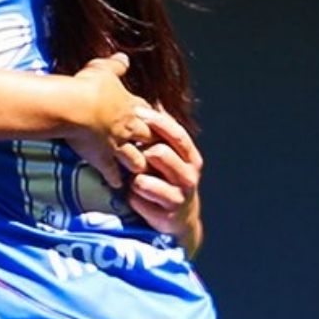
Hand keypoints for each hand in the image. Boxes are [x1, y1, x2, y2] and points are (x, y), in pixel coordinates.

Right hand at [65, 53, 154, 188]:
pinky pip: (112, 172)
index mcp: (130, 106)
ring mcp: (116, 145)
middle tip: (158, 151)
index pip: (149, 113)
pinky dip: (116, 179)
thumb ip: (115, 65)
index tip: (157, 123)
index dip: (154, 118)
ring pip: (137, 159)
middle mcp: (128, 127)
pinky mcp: (102, 158)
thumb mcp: (103, 69)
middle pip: (150, 139)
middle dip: (155, 145)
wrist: (73, 107)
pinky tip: (118, 185)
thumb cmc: (88, 86)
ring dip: (140, 165)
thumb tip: (124, 56)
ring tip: (143, 172)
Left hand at [128, 108, 203, 255]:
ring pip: (145, 180)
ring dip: (134, 176)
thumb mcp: (172, 154)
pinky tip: (131, 195)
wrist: (179, 218)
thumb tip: (152, 99)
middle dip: (141, 150)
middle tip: (129, 148)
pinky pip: (137, 199)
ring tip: (132, 177)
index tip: (136, 111)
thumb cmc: (169, 177)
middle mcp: (188, 176)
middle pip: (161, 153)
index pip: (176, 134)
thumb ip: (163, 132)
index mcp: (190, 157)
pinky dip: (131, 195)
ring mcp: (178, 196)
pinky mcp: (165, 215)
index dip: (157, 122)